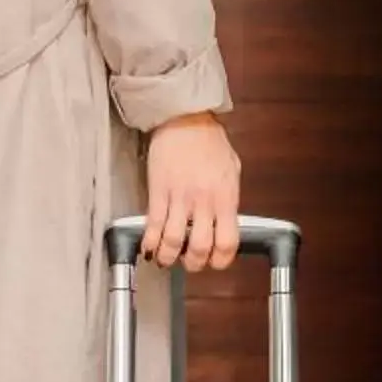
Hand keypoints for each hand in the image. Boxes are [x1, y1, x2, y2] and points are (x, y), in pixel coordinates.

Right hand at [143, 112, 240, 271]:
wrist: (184, 118)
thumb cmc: (208, 139)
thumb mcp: (232, 168)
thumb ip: (229, 196)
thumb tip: (226, 217)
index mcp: (225, 197)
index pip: (228, 242)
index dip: (221, 260)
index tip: (215, 262)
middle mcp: (204, 201)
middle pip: (199, 248)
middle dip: (193, 263)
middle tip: (188, 262)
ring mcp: (180, 198)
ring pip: (173, 241)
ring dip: (168, 257)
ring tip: (166, 258)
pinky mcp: (158, 191)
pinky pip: (153, 225)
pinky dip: (150, 242)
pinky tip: (149, 247)